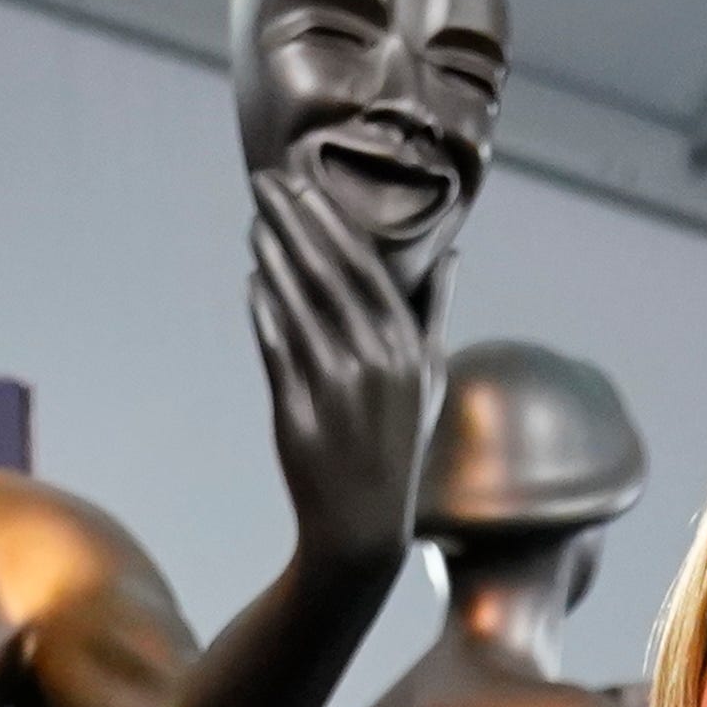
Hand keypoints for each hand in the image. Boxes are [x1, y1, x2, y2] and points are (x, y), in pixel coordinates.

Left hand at [247, 170, 445, 578]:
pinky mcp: (297, 410)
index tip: (303, 182)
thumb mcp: (430, 379)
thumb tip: (454, 252)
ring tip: (255, 222)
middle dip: (292, 220)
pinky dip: (262, 309)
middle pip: (325, 272)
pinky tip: (252, 279)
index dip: (329, 219)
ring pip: (296, 303)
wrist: (363, 524)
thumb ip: (435, 311)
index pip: (364, 265)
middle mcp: (374, 362)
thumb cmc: (398, 444)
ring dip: (271, 255)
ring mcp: (334, 386)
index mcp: (408, 348)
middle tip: (264, 183)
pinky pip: (275, 347)